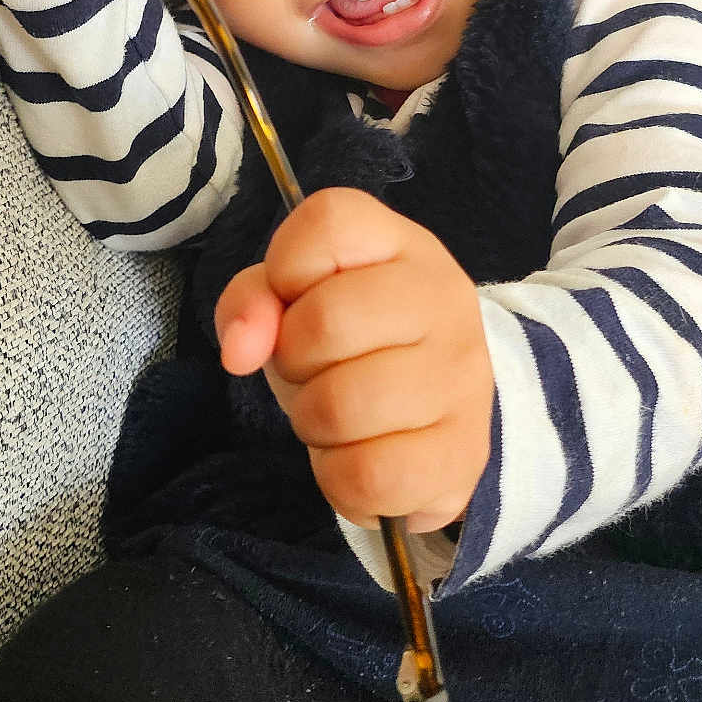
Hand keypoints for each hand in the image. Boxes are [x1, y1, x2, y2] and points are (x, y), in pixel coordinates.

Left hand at [215, 188, 493, 533]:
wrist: (435, 414)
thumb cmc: (354, 344)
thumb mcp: (296, 303)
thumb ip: (253, 301)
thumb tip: (239, 350)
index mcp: (402, 244)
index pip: (329, 223)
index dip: (286, 268)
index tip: (296, 298)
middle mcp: (444, 298)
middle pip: (326, 321)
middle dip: (293, 358)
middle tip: (316, 368)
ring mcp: (462, 377)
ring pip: (340, 407)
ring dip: (313, 422)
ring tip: (337, 413)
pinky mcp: (462, 454)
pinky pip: (364, 475)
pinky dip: (338, 478)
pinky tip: (359, 456)